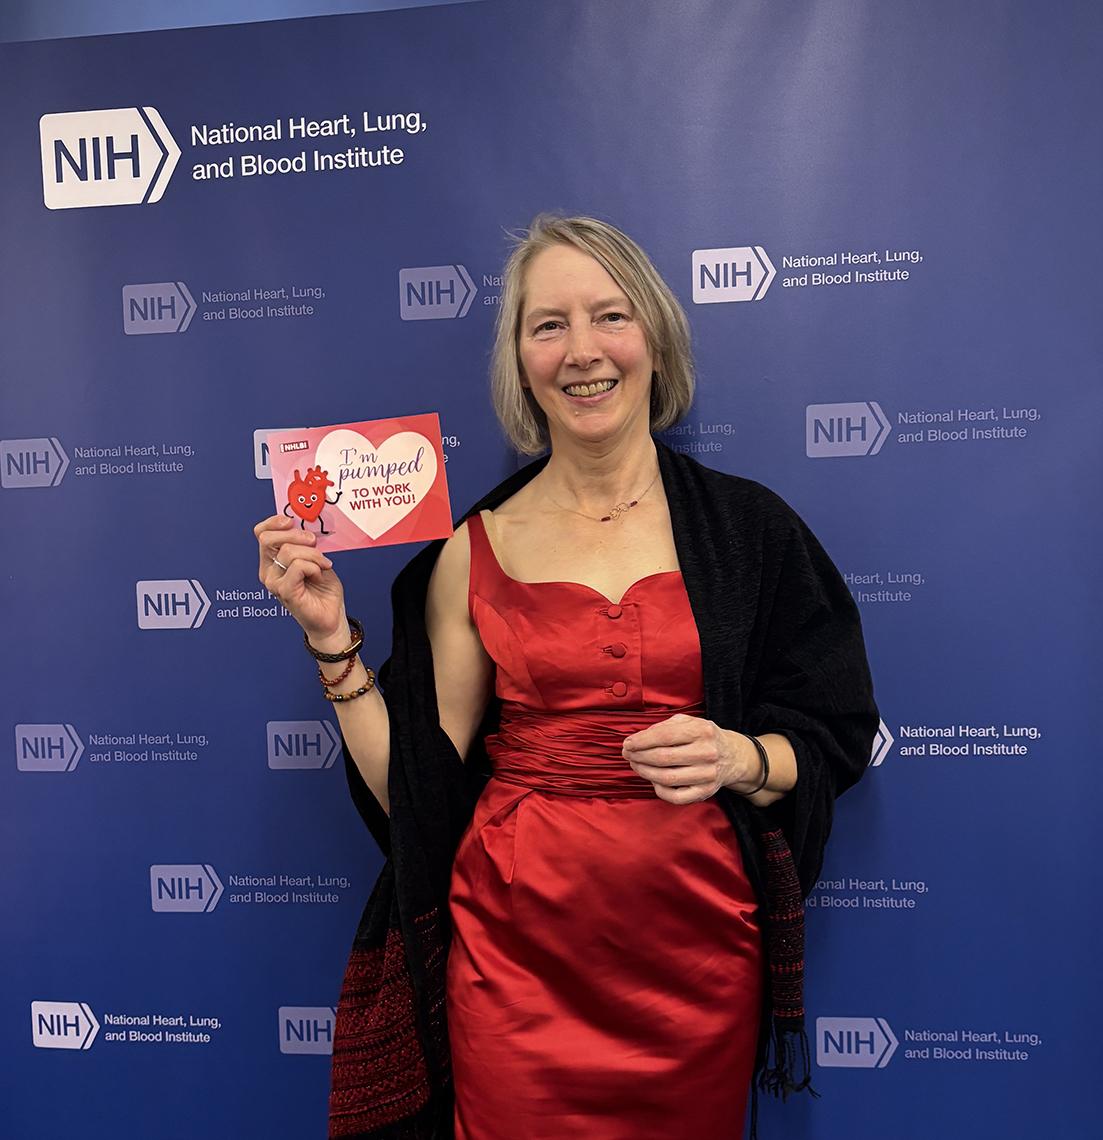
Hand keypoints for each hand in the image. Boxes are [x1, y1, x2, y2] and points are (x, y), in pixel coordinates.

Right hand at [253, 514, 346, 646]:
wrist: (331, 617)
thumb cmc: (323, 590)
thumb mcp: (315, 559)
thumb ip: (305, 544)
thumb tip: (305, 526)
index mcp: (273, 560)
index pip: (262, 533)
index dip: (275, 522)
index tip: (292, 522)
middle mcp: (269, 571)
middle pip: (268, 539)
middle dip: (296, 535)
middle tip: (314, 543)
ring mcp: (274, 582)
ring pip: (289, 552)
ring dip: (313, 555)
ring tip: (322, 566)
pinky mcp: (285, 591)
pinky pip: (298, 566)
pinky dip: (313, 567)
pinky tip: (319, 575)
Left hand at [621, 713, 758, 804]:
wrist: (733, 756)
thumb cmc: (703, 737)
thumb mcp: (689, 722)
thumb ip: (664, 726)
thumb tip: (638, 738)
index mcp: (701, 730)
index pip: (663, 736)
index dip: (641, 741)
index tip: (627, 743)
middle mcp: (707, 752)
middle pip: (662, 757)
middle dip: (639, 756)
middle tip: (628, 754)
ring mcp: (707, 774)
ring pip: (667, 778)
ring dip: (645, 772)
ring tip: (636, 764)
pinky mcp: (706, 792)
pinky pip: (676, 797)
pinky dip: (659, 790)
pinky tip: (653, 781)